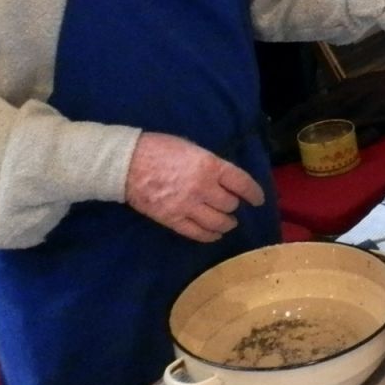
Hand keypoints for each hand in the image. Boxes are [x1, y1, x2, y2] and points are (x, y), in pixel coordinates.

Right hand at [125, 132, 264, 241]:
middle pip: (230, 204)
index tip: (258, 199)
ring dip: (227, 223)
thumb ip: (211, 164)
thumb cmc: (160, 149)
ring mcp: (187, 206)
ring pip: (218, 222)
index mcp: (210, 166)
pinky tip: (215, 234)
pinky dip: (210, 236)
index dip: (254, 193)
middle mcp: (203, 188)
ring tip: (228, 222)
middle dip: (235, 206)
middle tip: (234, 206)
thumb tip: (225, 178)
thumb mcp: (193, 148)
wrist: (126, 163)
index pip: (242, 183)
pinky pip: (197, 233)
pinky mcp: (172, 220)